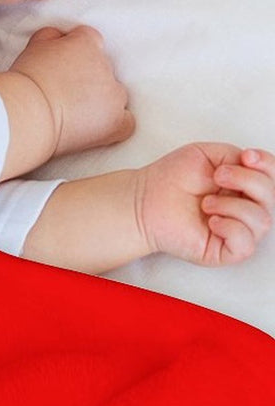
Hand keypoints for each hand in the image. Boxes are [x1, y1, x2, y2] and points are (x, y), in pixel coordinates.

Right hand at [9, 25, 133, 156]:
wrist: (27, 112)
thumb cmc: (25, 81)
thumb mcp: (34, 46)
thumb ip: (52, 36)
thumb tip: (60, 37)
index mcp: (87, 43)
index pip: (90, 41)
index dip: (75, 54)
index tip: (62, 66)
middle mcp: (106, 65)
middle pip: (103, 69)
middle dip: (87, 78)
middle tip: (63, 92)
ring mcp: (114, 94)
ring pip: (115, 94)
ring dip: (100, 101)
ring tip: (75, 113)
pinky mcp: (116, 121)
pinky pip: (126, 121)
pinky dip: (115, 124)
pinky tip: (98, 128)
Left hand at [136, 144, 274, 265]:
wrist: (143, 200)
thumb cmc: (171, 179)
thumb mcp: (207, 155)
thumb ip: (236, 156)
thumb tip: (254, 165)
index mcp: (244, 186)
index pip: (273, 178)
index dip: (268, 165)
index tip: (246, 156)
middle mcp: (245, 209)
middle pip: (272, 197)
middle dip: (248, 181)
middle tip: (217, 176)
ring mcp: (237, 231)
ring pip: (263, 221)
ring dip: (232, 206)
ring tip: (205, 202)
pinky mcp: (224, 251)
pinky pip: (246, 244)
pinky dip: (231, 228)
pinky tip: (211, 221)